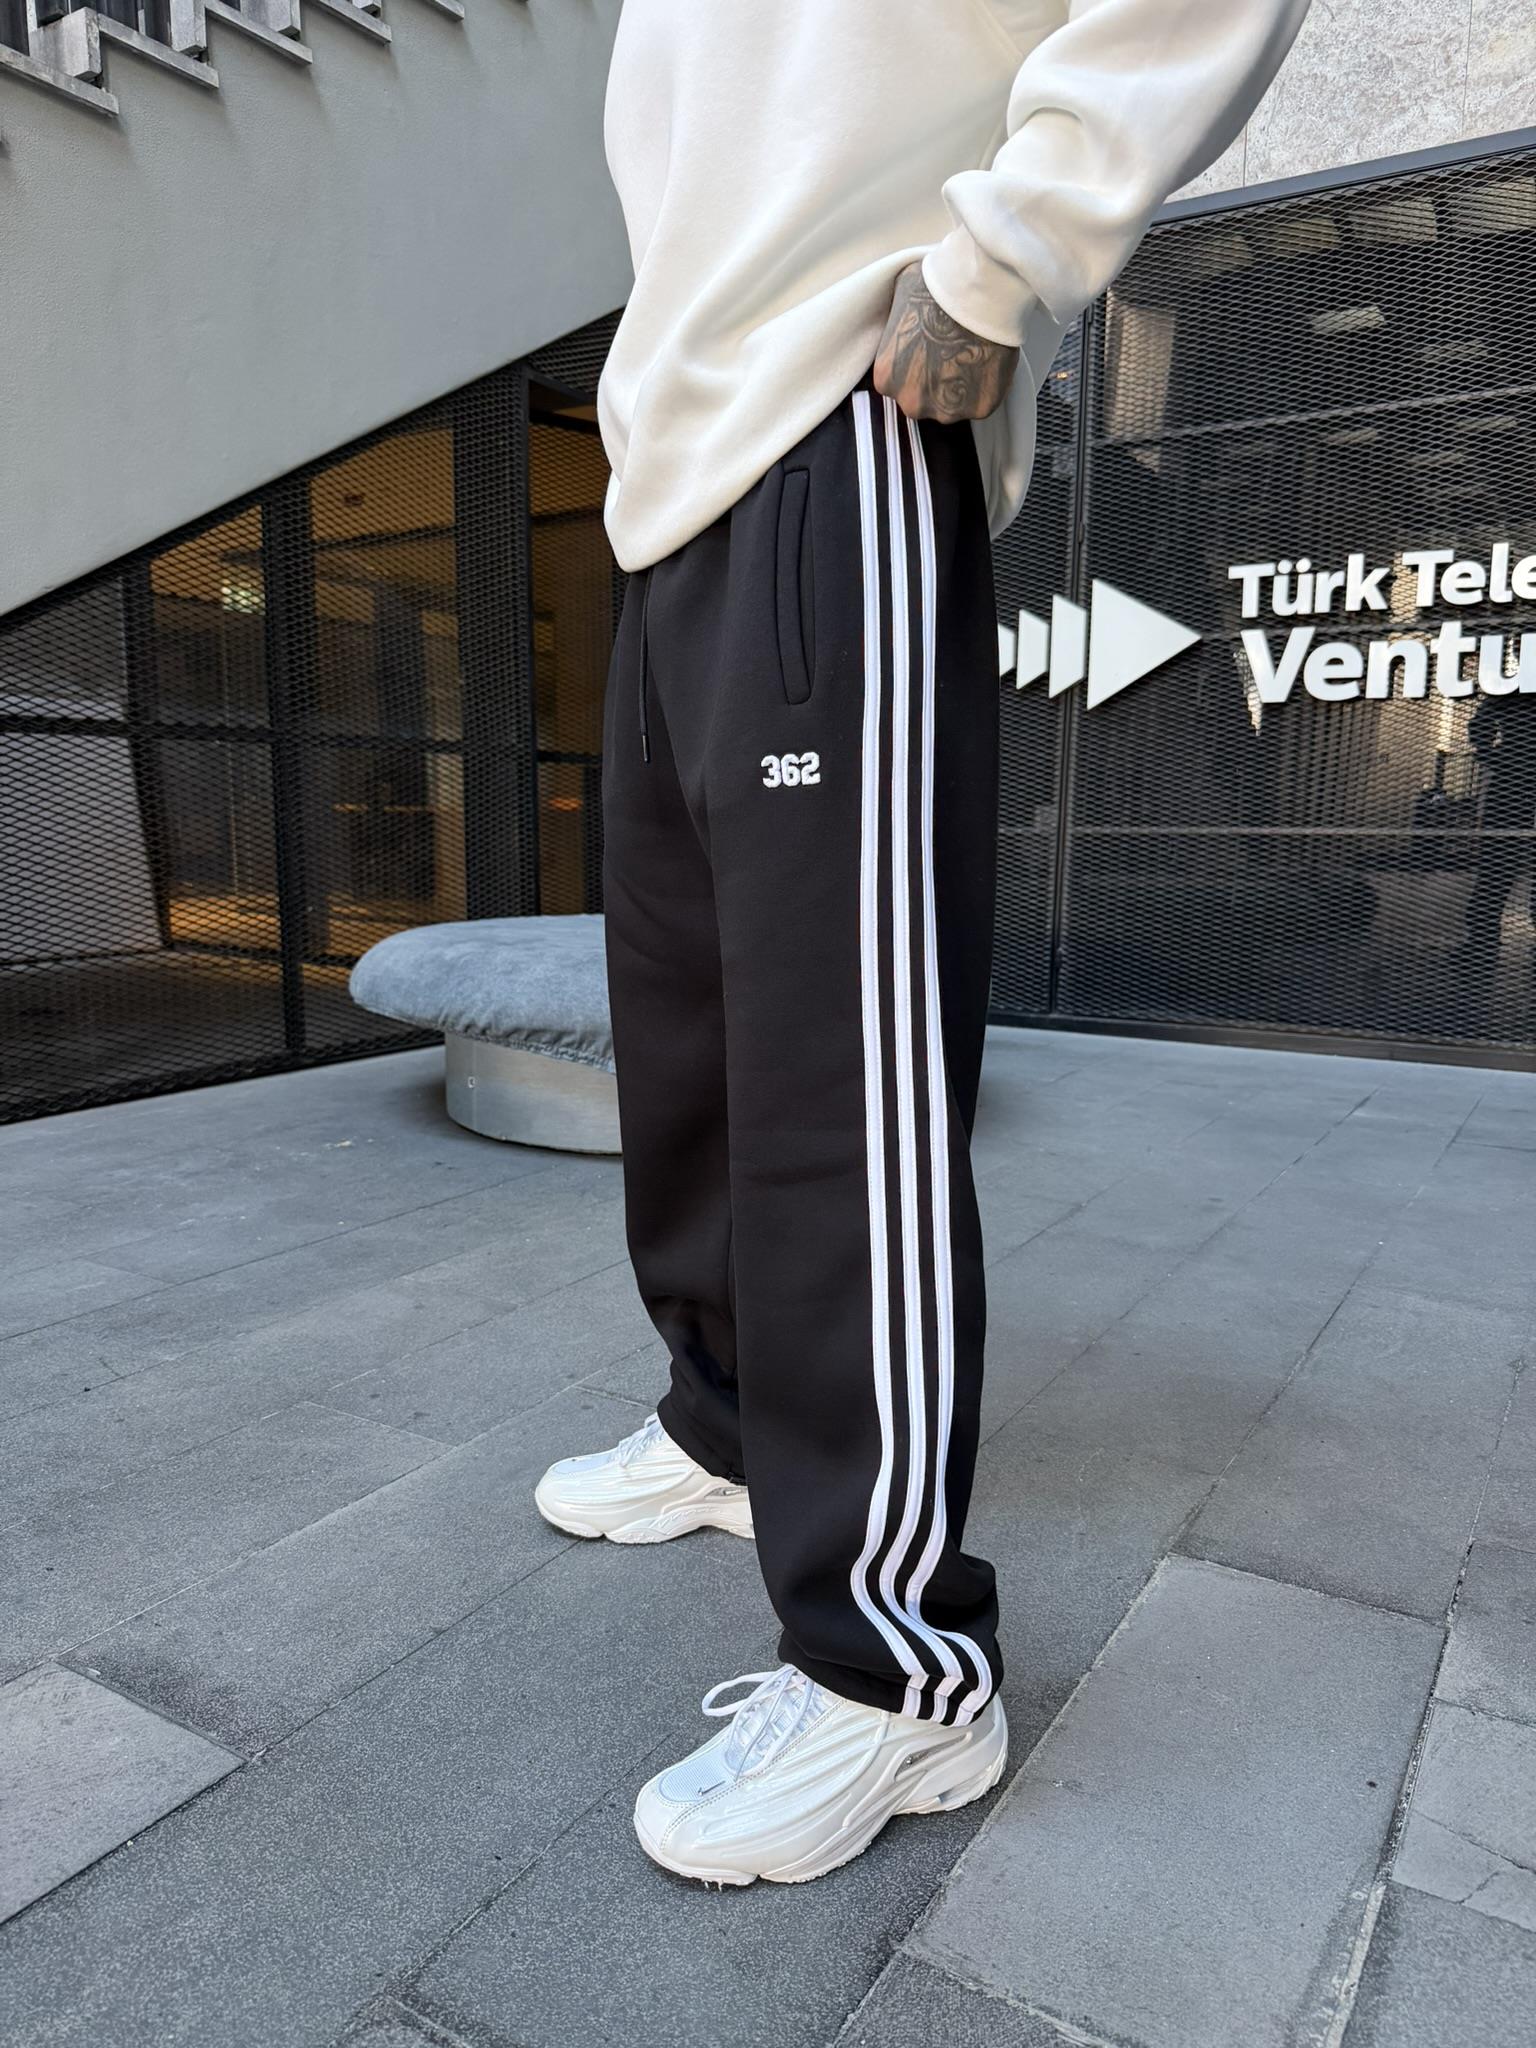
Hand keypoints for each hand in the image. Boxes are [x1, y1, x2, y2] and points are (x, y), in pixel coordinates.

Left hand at [873, 261, 1018, 422]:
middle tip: (951, 353)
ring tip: (971, 356)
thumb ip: (896, 327)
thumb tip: (904, 322)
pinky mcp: (980, 408)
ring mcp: (947, 409)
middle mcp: (912, 401)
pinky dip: (986, 387)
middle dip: (935, 382)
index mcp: (886, 378)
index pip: (897, 384)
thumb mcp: (899, 300)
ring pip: (952, 407)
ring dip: (960, 388)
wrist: (976, 287)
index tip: (929, 350)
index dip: (915, 366)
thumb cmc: (936, 285)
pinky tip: (989, 360)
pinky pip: (981, 404)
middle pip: (923, 401)